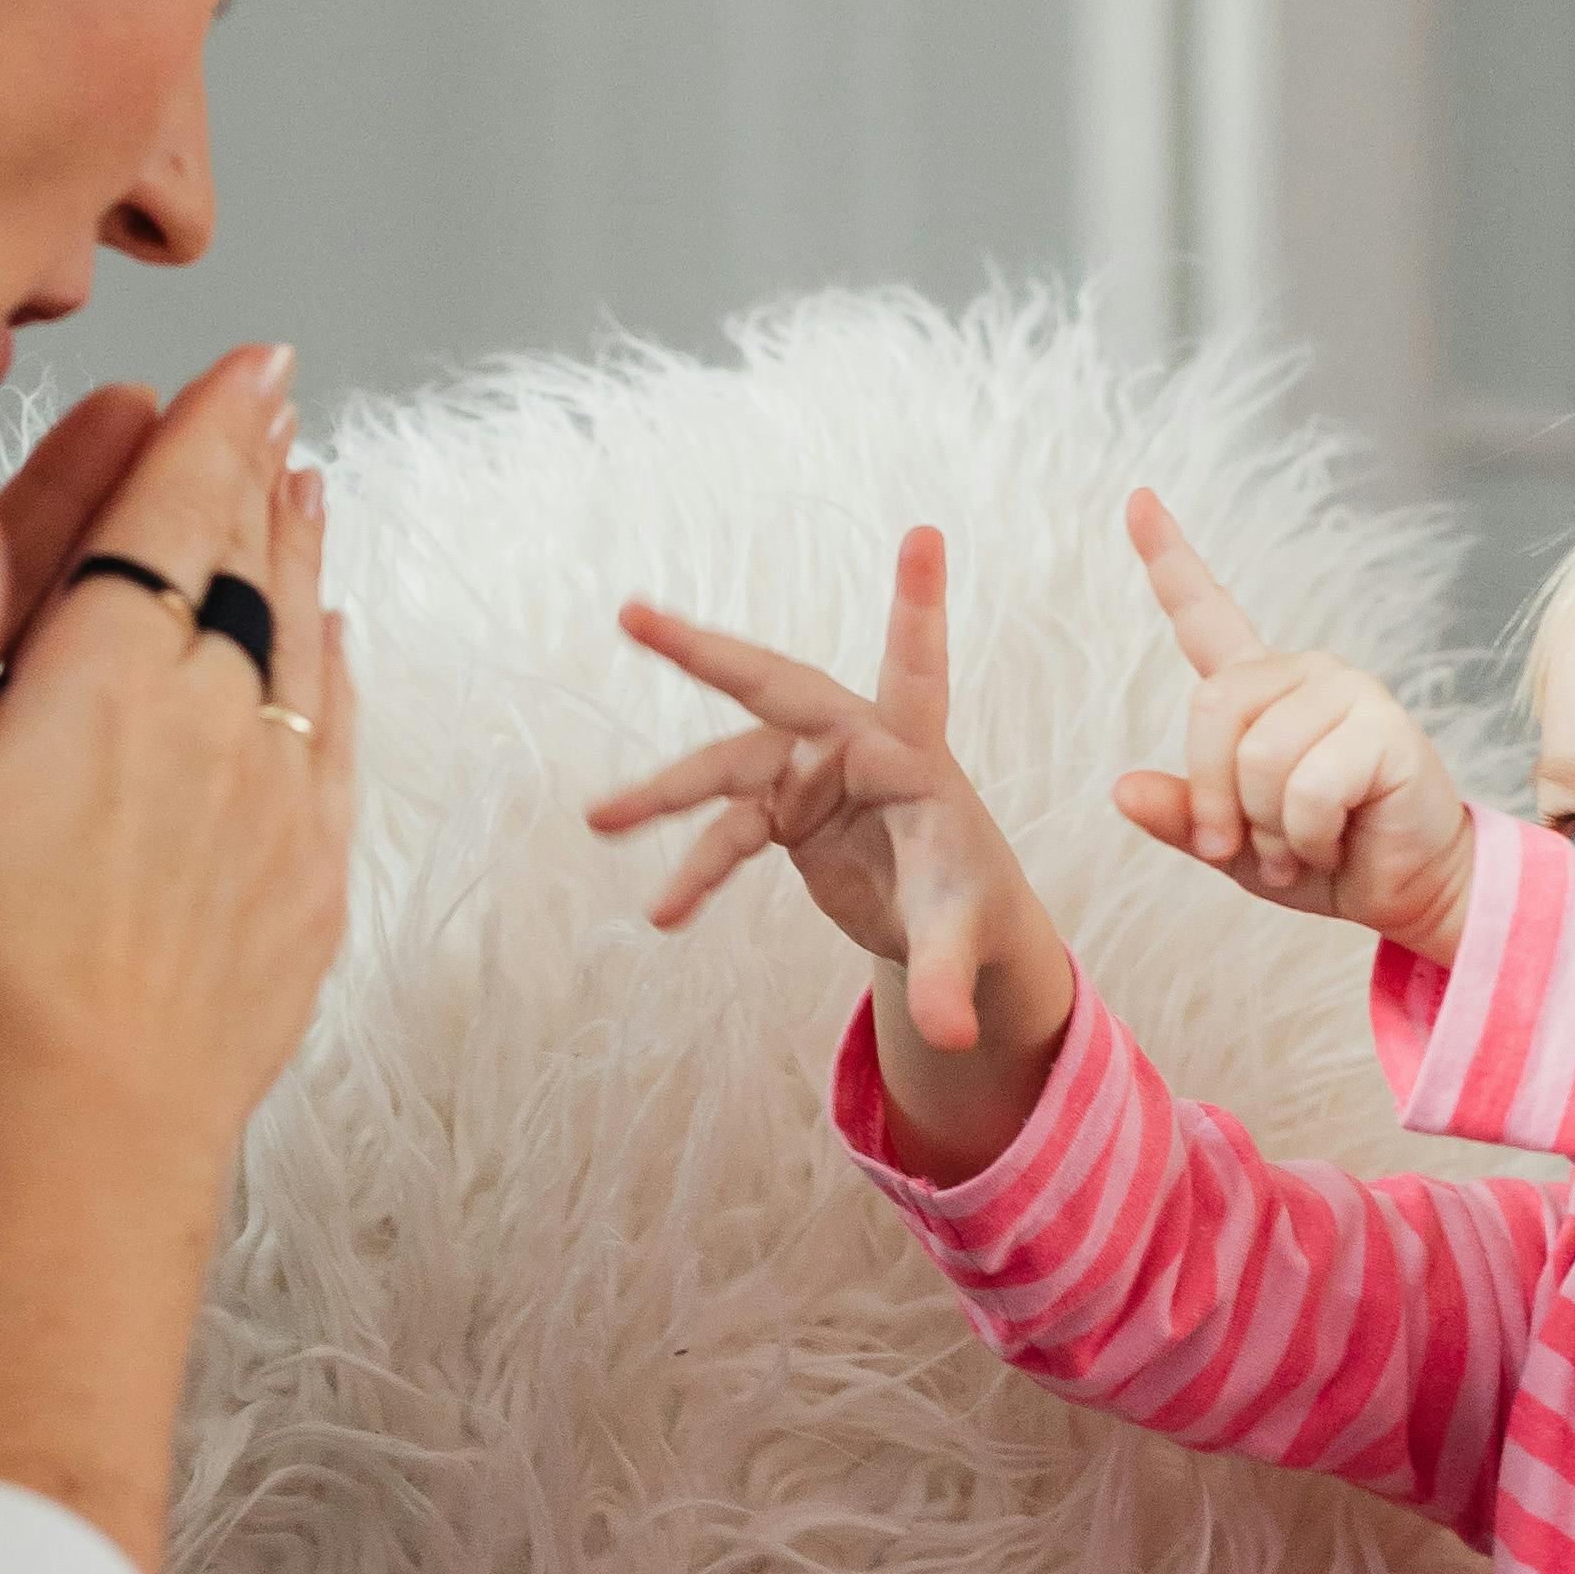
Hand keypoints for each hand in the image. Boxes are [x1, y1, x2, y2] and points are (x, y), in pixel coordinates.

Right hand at [0, 345, 359, 1573]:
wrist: (79, 1141)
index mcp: (104, 684)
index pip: (170, 516)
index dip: (206, 429)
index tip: (242, 365)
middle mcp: (211, 724)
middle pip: (246, 561)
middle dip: (254, 470)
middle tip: (271, 401)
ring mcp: (274, 804)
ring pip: (304, 638)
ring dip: (301, 551)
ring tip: (303, 485)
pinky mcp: (308, 885)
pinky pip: (339, 741)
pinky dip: (337, 669)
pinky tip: (334, 639)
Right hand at [593, 527, 1075, 1171]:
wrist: (950, 929)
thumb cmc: (974, 912)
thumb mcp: (964, 944)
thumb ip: (950, 983)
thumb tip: (950, 1038)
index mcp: (915, 755)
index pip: (913, 672)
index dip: (915, 606)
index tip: (925, 535)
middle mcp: (856, 746)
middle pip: (775, 684)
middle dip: (703, 650)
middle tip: (630, 613)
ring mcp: (812, 774)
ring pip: (726, 768)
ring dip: (665, 794)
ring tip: (600, 819)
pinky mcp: (784, 811)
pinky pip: (724, 830)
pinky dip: (693, 868)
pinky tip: (665, 913)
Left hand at [1112, 493, 1476, 961]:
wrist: (1409, 891)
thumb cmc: (1323, 861)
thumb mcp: (1233, 847)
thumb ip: (1183, 817)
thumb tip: (1122, 790)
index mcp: (1260, 691)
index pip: (1205, 612)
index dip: (1167, 558)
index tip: (1137, 500)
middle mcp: (1302, 674)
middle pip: (1213, 711)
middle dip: (1214, 799)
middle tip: (1239, 851)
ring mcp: (1347, 691)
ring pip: (1259, 758)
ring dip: (1269, 830)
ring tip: (1301, 849)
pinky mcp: (1384, 725)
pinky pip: (1306, 786)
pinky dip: (1308, 836)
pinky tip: (1336, 840)